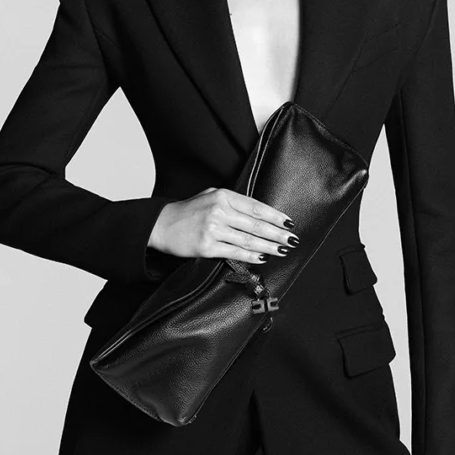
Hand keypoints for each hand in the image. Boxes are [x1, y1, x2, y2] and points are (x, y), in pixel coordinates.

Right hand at [148, 187, 298, 262]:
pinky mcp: (207, 246)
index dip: (275, 216)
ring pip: (248, 240)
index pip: (256, 206)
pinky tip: (262, 258)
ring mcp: (213, 229)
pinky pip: (234, 253)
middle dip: (277, 234)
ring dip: (268, 247)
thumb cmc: (188, 210)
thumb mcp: (210, 195)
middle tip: (292, 240)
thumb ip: (233, 201)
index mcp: (223, 195)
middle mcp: (219, 211)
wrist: (161, 224)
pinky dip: (250, 257)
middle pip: (256, 224)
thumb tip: (259, 212)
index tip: (289, 223)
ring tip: (282, 250)